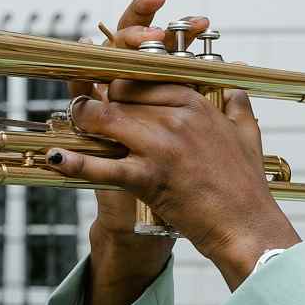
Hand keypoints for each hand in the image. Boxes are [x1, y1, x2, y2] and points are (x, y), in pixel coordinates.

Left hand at [50, 36, 300, 286]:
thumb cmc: (247, 186)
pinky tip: (55, 158)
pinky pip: (102, 166)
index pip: (146, 77)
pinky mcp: (148, 178)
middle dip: (100, 99)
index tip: (111, 88)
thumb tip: (235, 92)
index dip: (122, 82)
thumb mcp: (248, 136)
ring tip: (73, 123)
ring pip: (105, 118)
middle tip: (87, 108)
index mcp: (196, 103)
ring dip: (83, 119)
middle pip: (121, 94)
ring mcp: (160, 146)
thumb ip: (238, 107)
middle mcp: (176, 118)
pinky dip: (75, 162)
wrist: (246, 227)